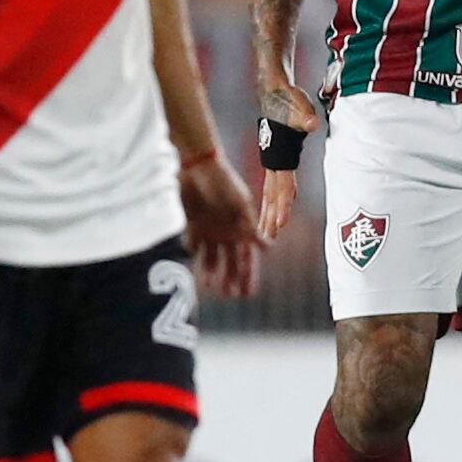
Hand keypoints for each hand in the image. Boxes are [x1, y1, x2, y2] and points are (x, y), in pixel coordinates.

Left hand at [179, 150, 260, 299]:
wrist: (197, 165)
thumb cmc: (223, 181)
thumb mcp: (240, 204)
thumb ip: (251, 227)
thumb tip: (268, 249)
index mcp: (241, 228)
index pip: (247, 257)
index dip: (248, 275)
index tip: (248, 293)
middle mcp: (226, 233)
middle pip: (230, 263)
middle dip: (231, 280)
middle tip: (231, 295)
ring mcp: (209, 231)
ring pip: (212, 260)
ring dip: (213, 274)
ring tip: (212, 287)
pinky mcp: (192, 227)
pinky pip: (194, 249)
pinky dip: (195, 261)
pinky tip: (195, 272)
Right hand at [253, 76, 320, 244]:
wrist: (274, 90)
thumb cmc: (289, 99)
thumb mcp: (299, 106)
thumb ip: (305, 118)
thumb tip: (312, 124)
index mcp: (281, 154)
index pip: (282, 184)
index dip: (282, 203)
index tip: (280, 222)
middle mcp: (274, 160)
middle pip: (272, 194)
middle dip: (270, 216)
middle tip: (269, 237)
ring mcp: (273, 160)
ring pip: (269, 193)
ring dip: (267, 213)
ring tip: (265, 232)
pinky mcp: (274, 158)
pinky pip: (273, 185)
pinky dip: (272, 201)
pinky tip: (272, 211)